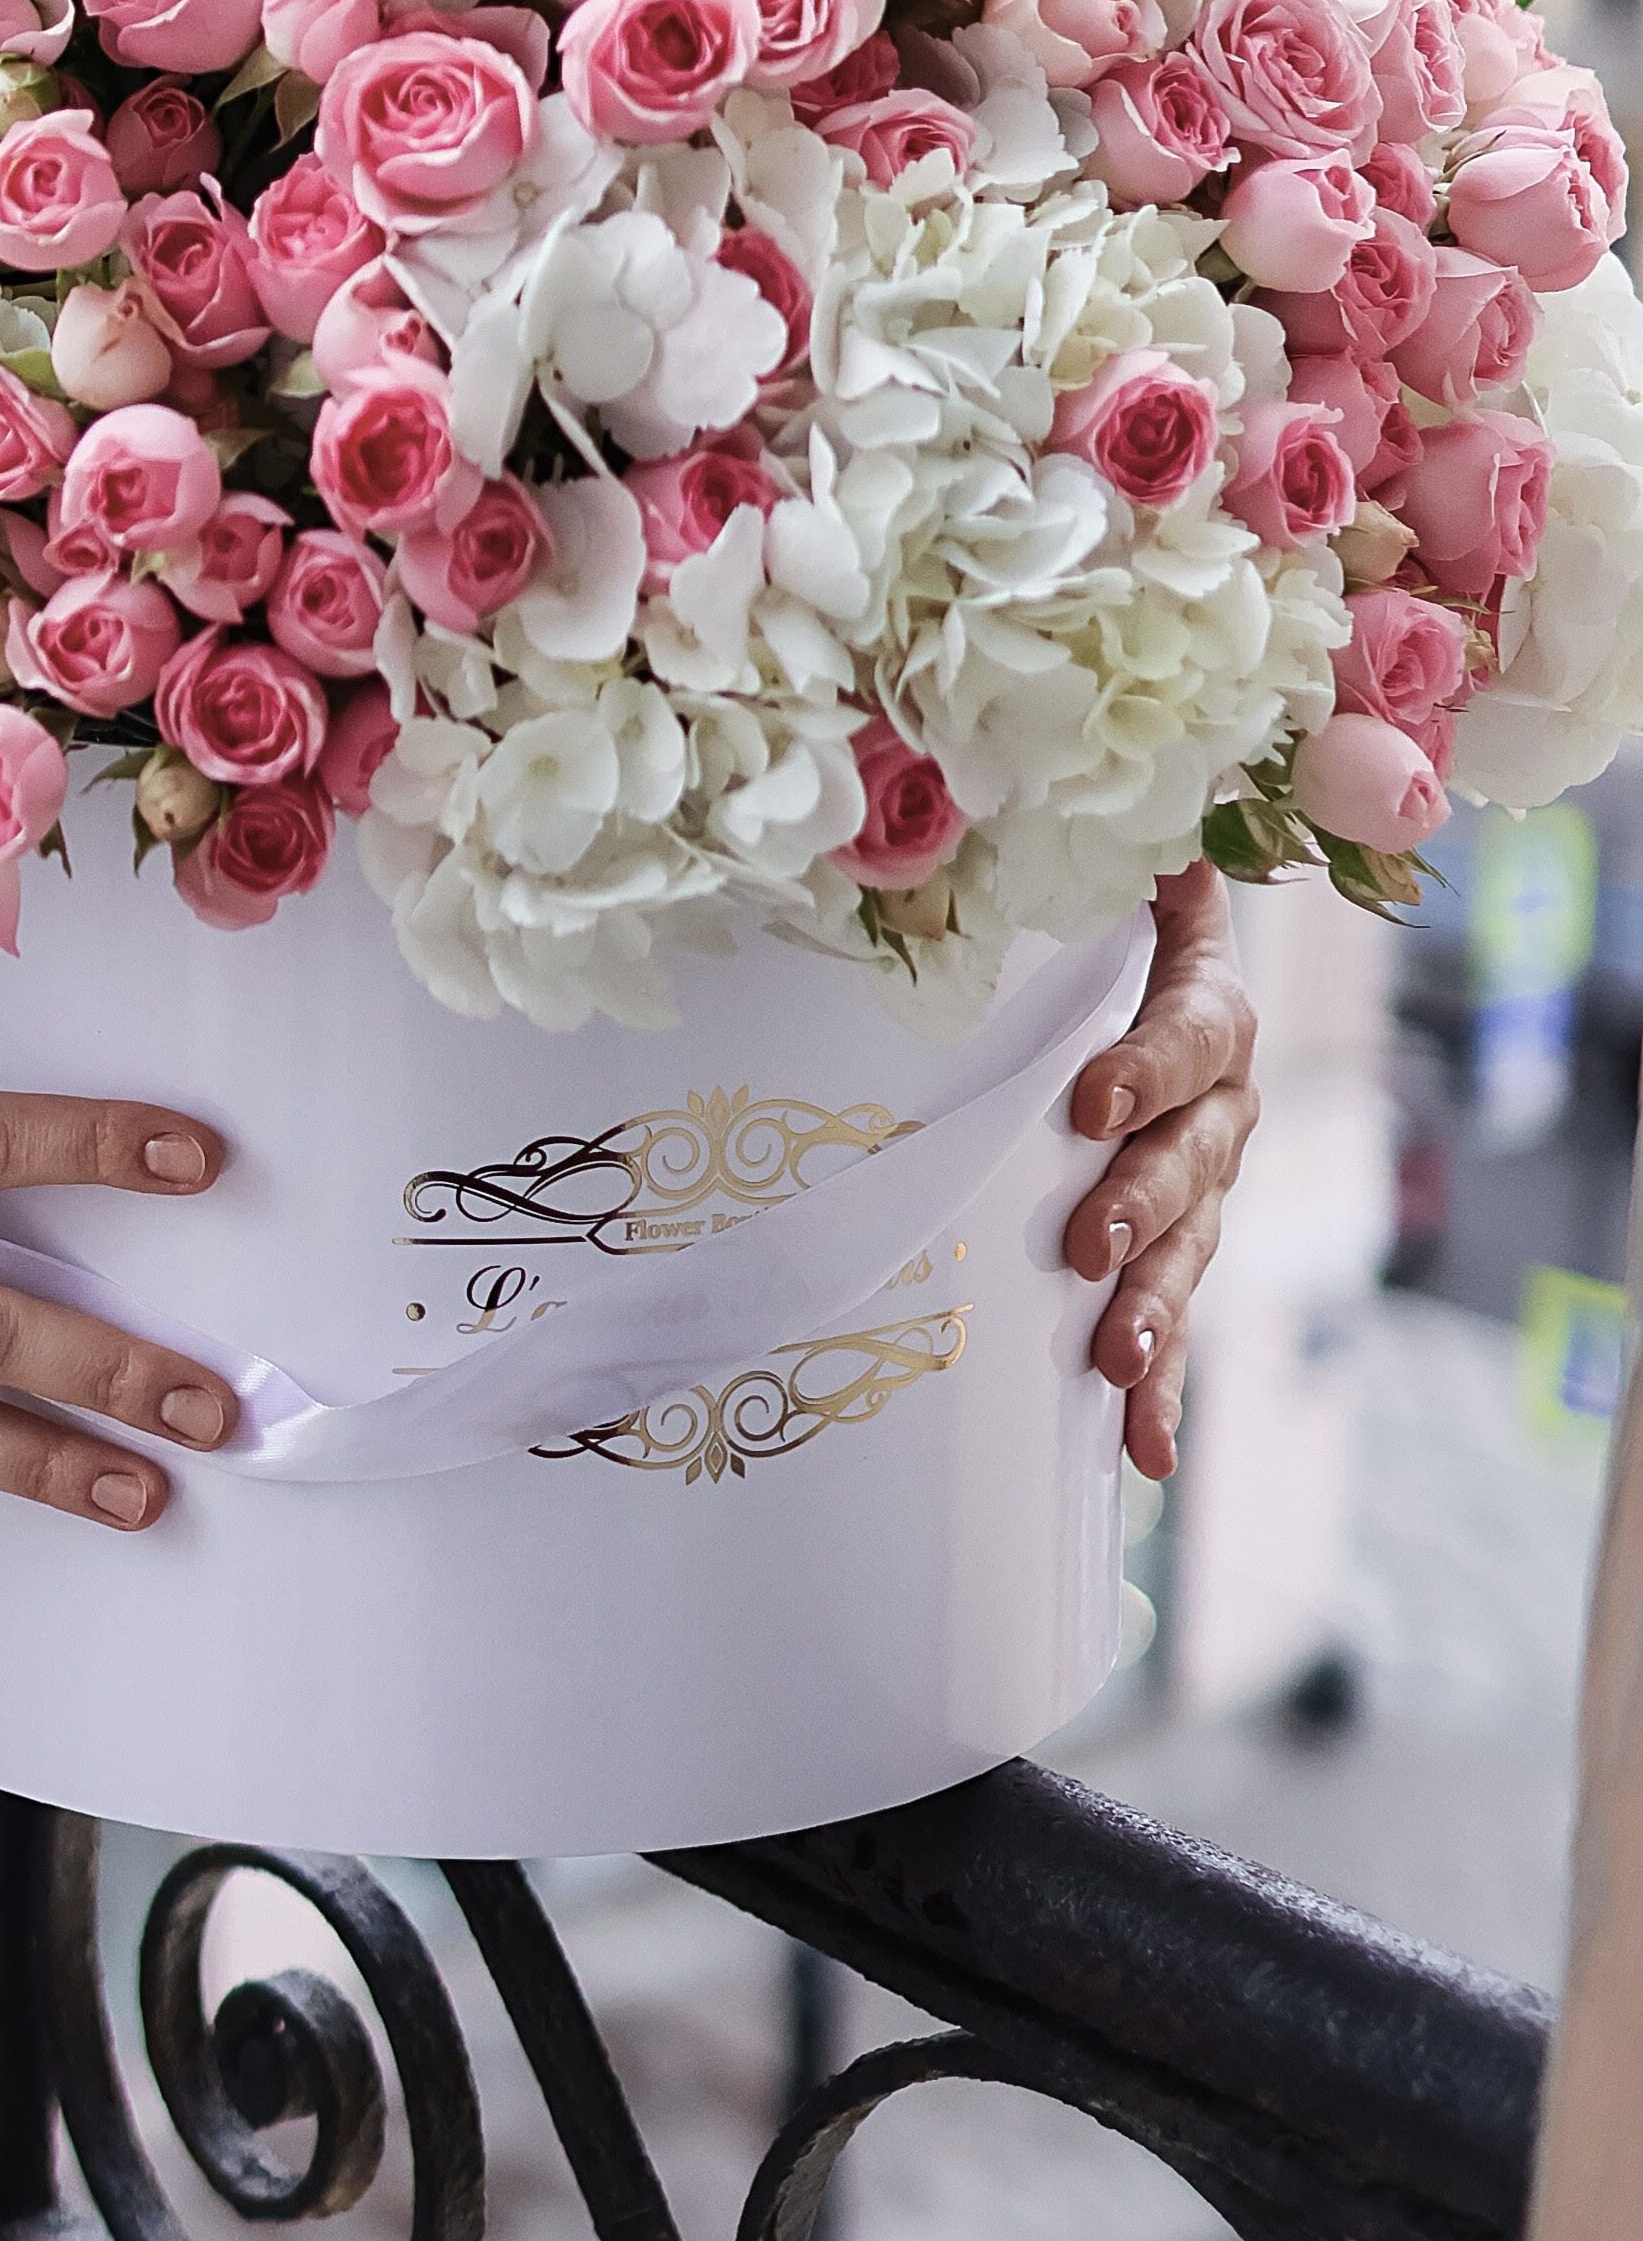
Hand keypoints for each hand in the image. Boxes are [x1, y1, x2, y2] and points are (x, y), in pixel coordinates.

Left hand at [1061, 864, 1256, 1479]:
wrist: (1119, 981)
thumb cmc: (1084, 922)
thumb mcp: (1087, 875)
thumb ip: (1078, 846)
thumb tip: (1021, 786)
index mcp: (1203, 1006)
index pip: (1195, 1029)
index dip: (1149, 1062)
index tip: (1086, 1095)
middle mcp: (1219, 1101)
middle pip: (1194, 1155)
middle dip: (1142, 1204)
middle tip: (1088, 1246)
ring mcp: (1200, 1185)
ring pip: (1191, 1250)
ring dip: (1155, 1312)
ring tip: (1117, 1362)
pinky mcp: (1170, 1256)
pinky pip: (1173, 1326)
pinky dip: (1157, 1393)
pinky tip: (1137, 1454)